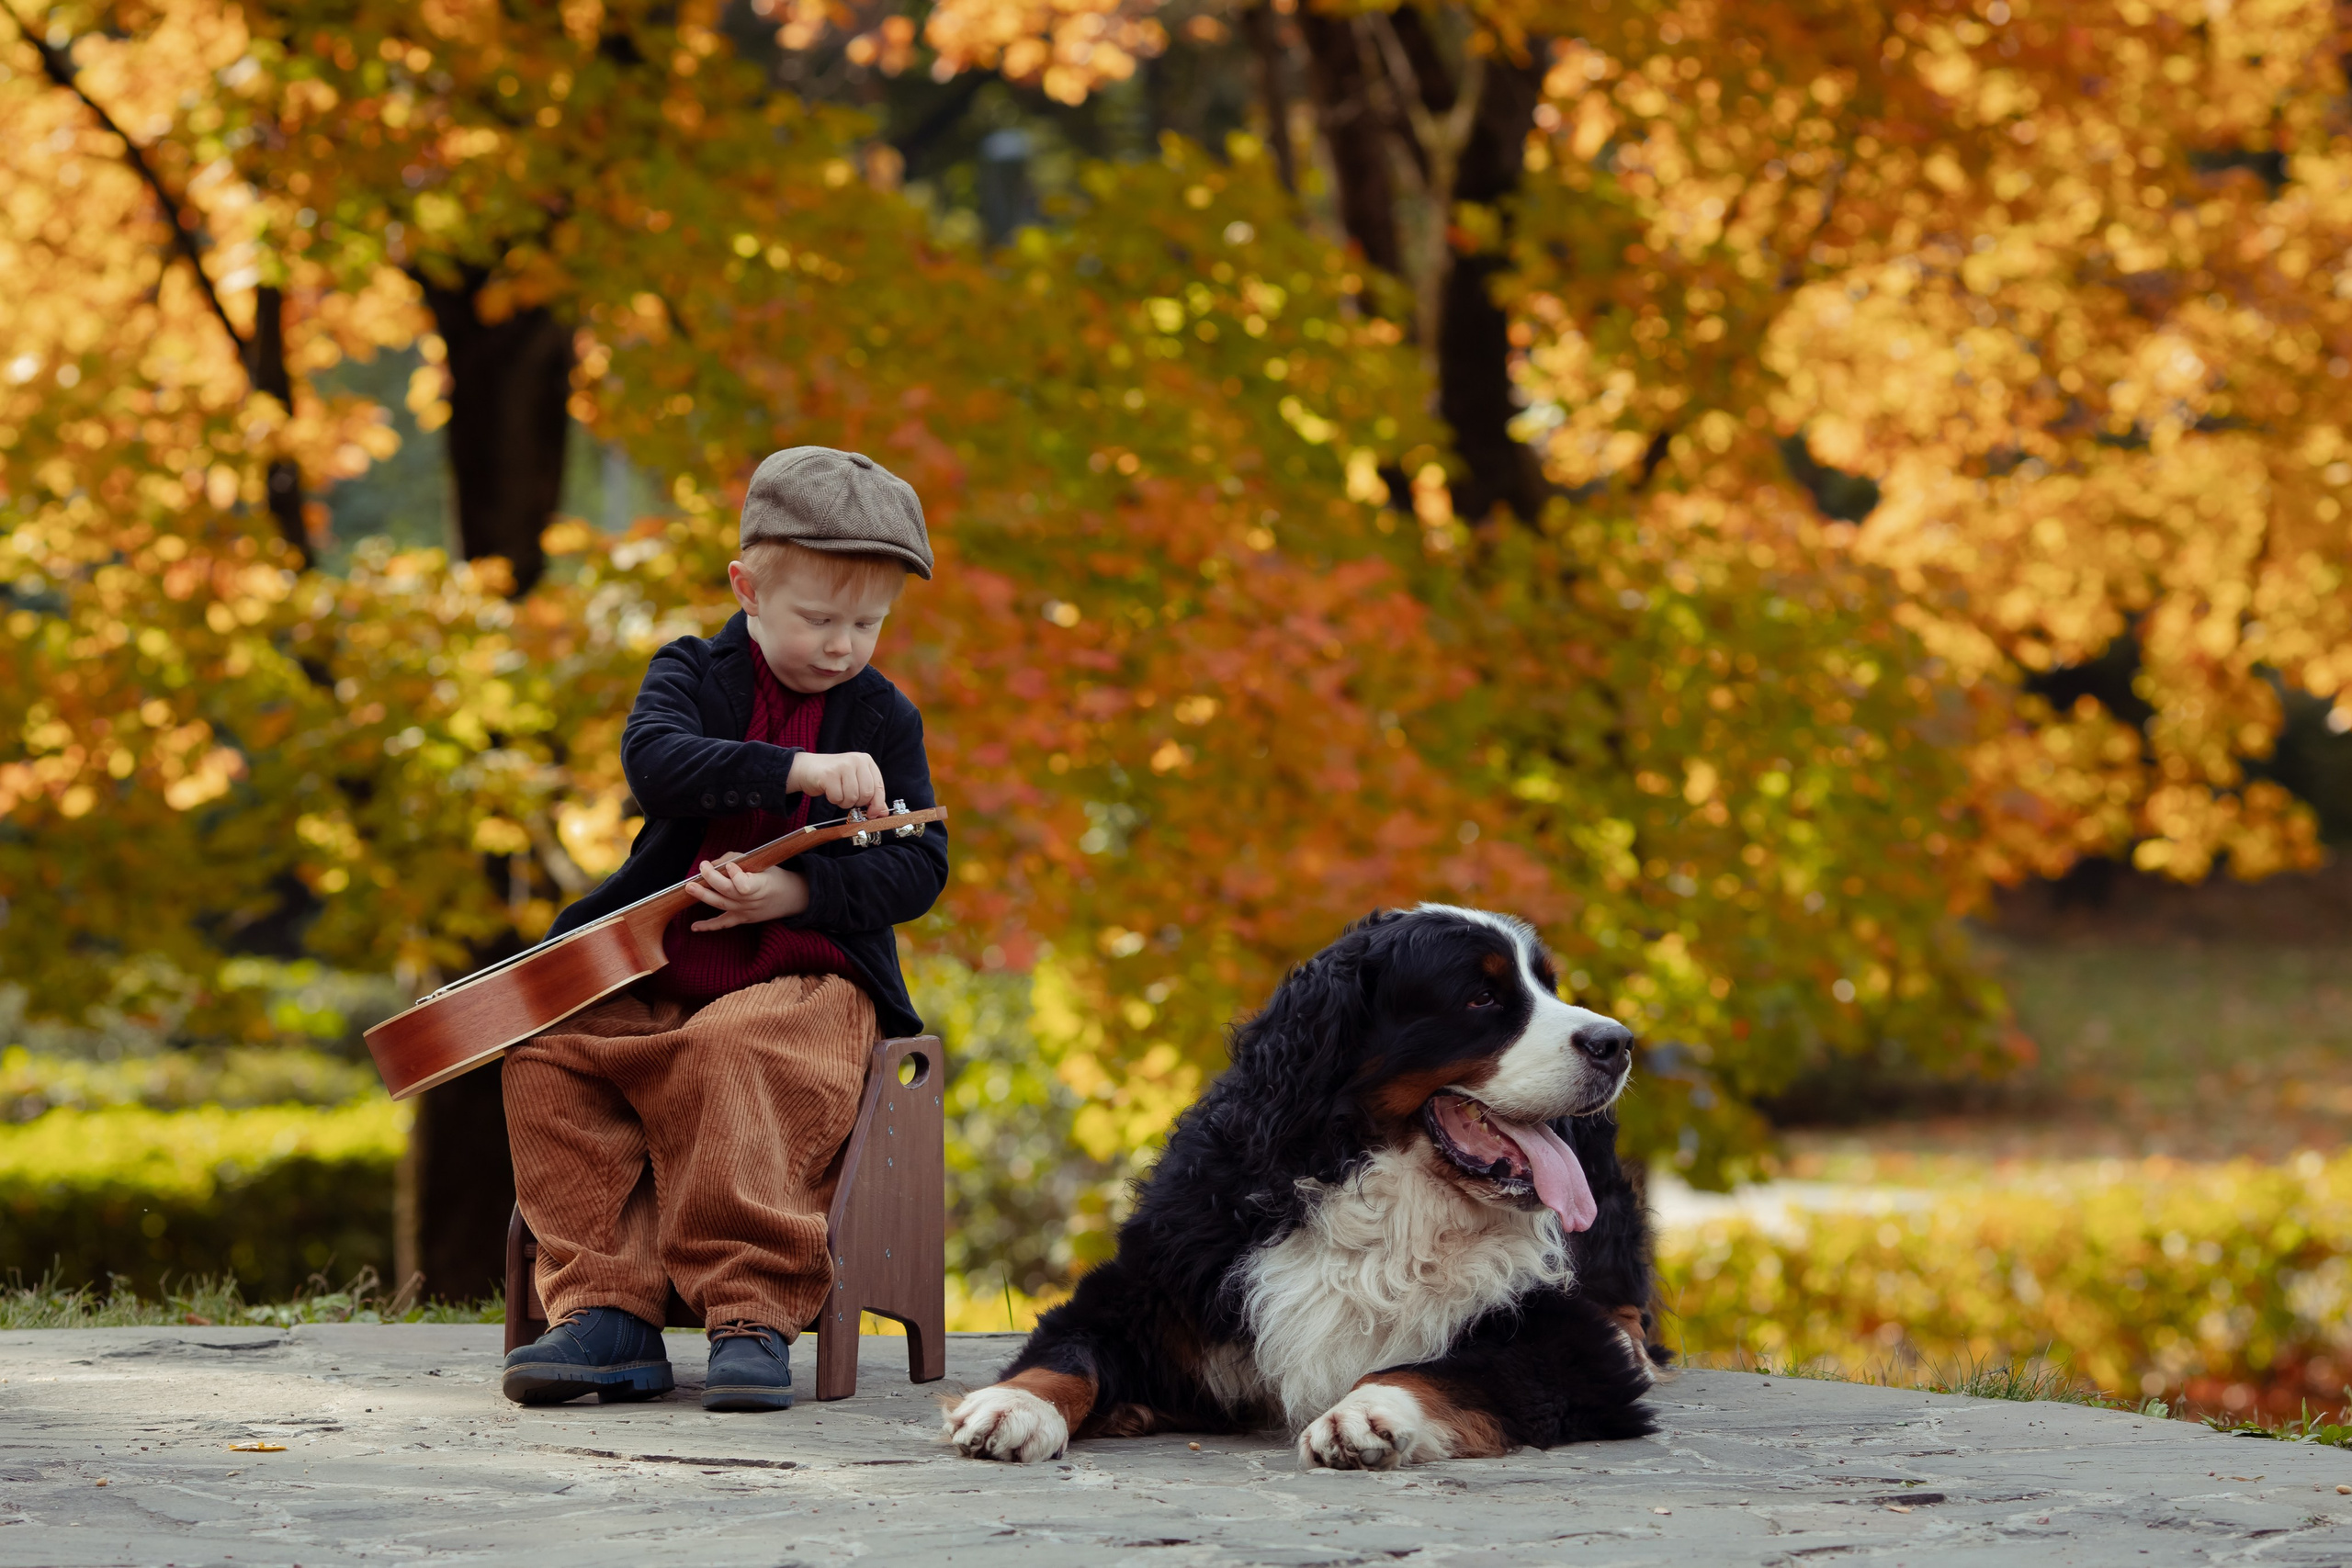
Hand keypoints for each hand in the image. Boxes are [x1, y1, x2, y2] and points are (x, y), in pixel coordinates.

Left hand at [683, 852, 810, 930]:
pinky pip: (723, 924)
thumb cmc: (774, 876)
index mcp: (761, 884)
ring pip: (721, 904)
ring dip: (703, 895)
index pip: (745, 884)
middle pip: (728, 891)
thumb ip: (738, 859)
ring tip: (689, 887)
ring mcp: (745, 911)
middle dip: (712, 878)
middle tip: (702, 867)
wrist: (791, 898)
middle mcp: (752, 900)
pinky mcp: (742, 919)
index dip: (736, 875)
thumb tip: (714, 863)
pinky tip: (694, 927)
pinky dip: (709, 926)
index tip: (732, 865)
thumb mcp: (764, 863)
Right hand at [786, 750, 888, 816]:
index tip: (872, 813)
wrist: (807, 768)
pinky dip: (833, 799)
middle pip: (866, 794)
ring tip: (838, 792)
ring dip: (844, 802)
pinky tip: (829, 791)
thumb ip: (871, 796)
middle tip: (847, 797)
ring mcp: (842, 766)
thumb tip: (883, 812)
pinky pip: (837, 798)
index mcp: (866, 760)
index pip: (878, 787)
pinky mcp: (829, 774)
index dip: (877, 804)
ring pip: (852, 797)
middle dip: (857, 802)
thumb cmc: (833, 776)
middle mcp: (856, 760)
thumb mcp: (855, 782)